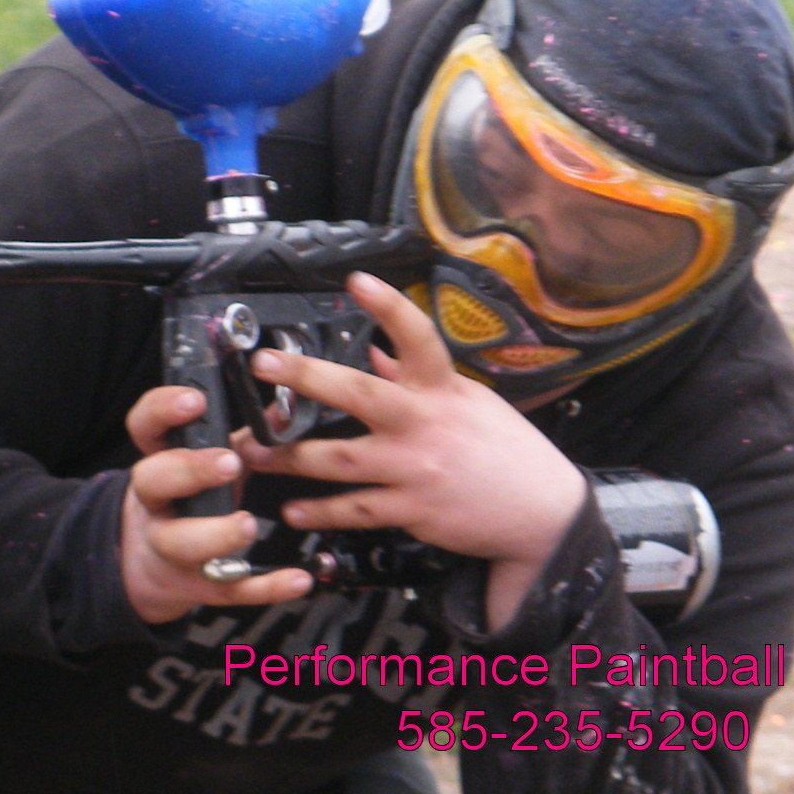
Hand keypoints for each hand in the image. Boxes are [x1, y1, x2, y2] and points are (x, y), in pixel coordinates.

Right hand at [119, 385, 312, 623]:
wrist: (152, 567)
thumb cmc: (189, 500)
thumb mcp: (208, 464)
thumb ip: (244, 438)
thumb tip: (287, 409)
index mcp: (159, 461)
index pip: (146, 427)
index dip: (163, 410)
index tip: (195, 400)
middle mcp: (157, 503)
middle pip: (153, 481)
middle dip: (190, 470)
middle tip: (228, 463)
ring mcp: (171, 548)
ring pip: (181, 542)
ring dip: (215, 534)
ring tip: (246, 525)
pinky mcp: (198, 586)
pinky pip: (230, 589)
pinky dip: (266, 587)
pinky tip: (298, 579)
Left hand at [234, 272, 586, 629]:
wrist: (543, 514)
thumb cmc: (505, 450)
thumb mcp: (469, 401)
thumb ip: (416, 377)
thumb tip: (375, 350)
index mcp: (442, 388)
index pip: (418, 336)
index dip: (388, 306)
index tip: (357, 280)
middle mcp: (425, 423)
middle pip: (360, 394)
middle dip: (307, 378)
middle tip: (263, 364)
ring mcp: (415, 468)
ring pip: (341, 459)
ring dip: (290, 456)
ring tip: (249, 450)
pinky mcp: (412, 510)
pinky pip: (356, 510)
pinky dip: (321, 510)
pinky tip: (293, 507)